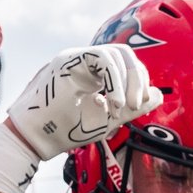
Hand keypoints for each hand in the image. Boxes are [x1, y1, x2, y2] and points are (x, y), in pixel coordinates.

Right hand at [2, 46, 158, 159]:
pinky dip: (114, 78)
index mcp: (95, 73)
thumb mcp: (107, 120)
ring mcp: (75, 58)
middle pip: (124, 54)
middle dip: (137, 78)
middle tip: (137, 104)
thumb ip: (132, 107)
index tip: (140, 105)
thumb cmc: (64, 131)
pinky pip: (101, 57)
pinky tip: (113, 101)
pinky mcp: (67, 60)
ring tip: (121, 106)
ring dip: (126, 80)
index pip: (126, 64)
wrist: (34, 140)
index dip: (139, 81)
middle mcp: (85, 62)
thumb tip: (158, 94)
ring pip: (114, 53)